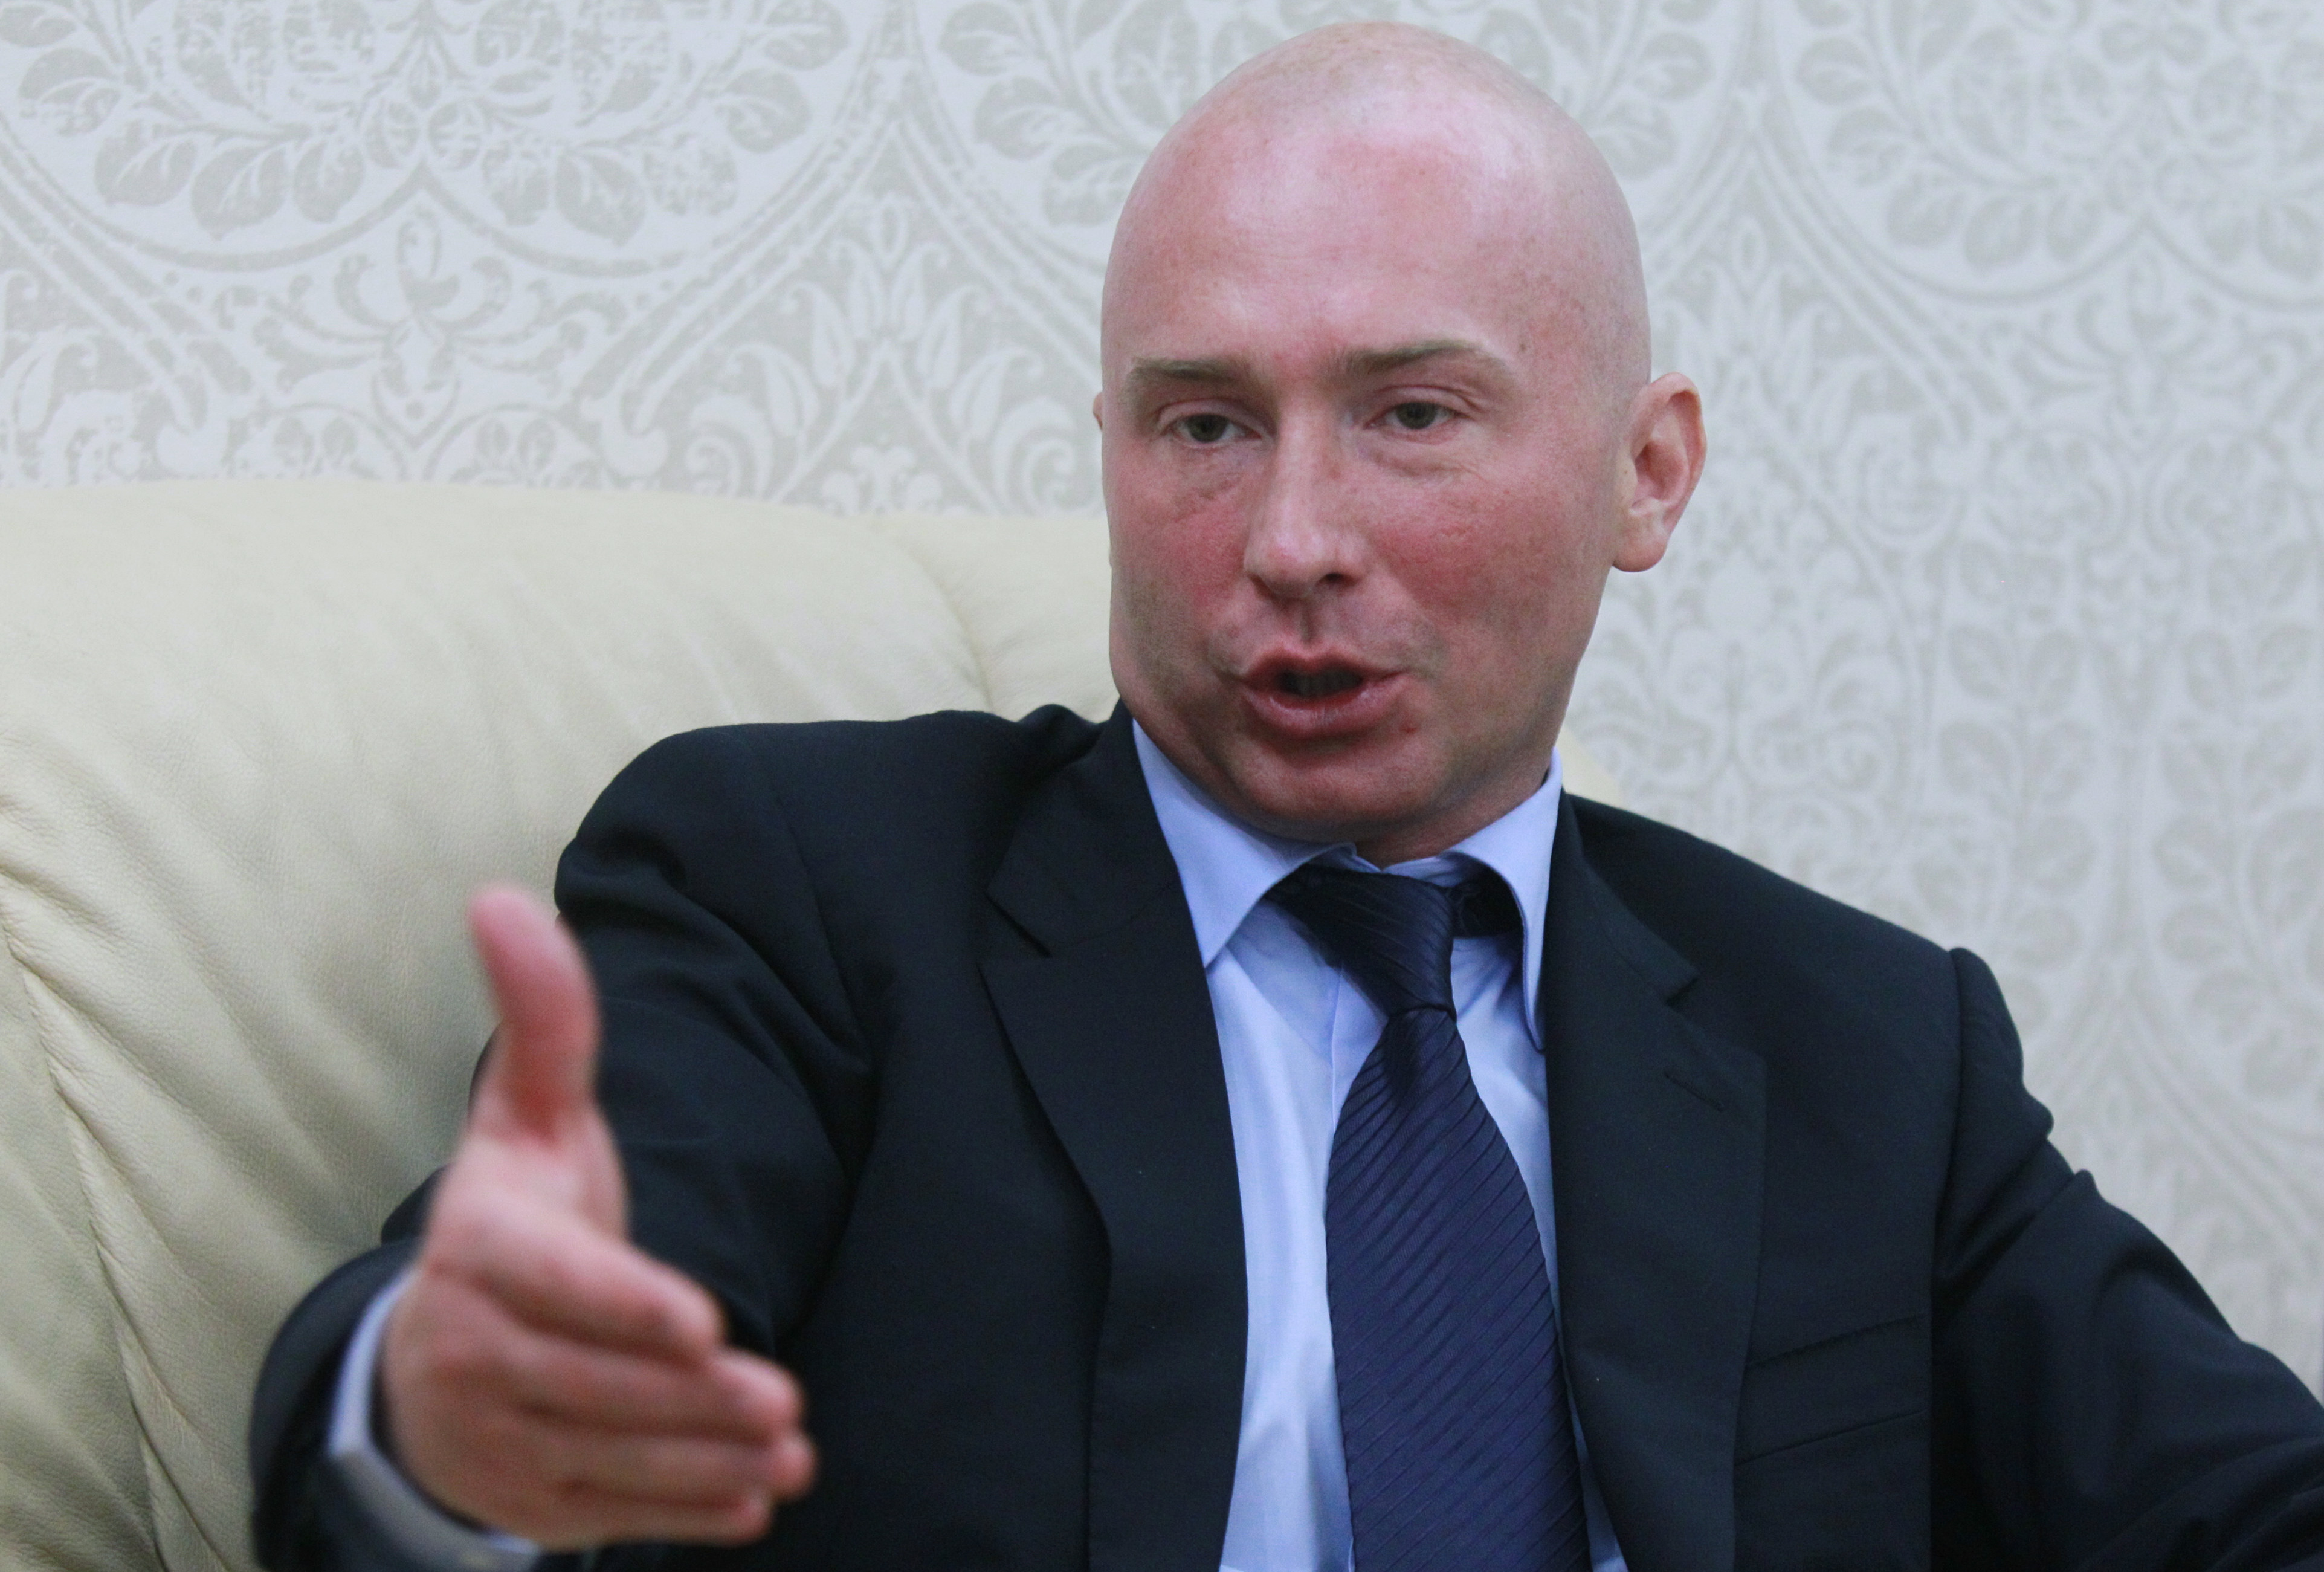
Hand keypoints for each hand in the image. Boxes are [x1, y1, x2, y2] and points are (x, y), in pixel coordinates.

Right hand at [380, 887, 814, 1548]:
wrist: (432, 1352)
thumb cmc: (510, 1217)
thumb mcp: (525, 1117)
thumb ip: (541, 1021)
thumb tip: (501, 896)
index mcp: (478, 1252)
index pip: (554, 1287)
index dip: (624, 1306)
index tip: (700, 1322)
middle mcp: (472, 1349)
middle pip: (594, 1383)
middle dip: (690, 1398)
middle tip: (782, 1398)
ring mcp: (494, 1433)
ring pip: (608, 1456)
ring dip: (702, 1461)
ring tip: (789, 1451)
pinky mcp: (526, 1495)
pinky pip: (607, 1514)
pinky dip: (682, 1515)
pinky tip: (753, 1503)